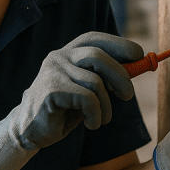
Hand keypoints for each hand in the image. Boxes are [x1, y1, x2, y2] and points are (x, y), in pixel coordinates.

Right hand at [0, 32, 142, 169]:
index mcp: (66, 54)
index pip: (94, 39)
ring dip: (106, 107)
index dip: (118, 44)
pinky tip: (90, 123)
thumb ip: (105, 76)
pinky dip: (96, 115)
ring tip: (101, 119)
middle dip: (121, 76)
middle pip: (98, 57)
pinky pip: (88, 99)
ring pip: (96, 82)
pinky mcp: (51, 91)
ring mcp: (52, 72)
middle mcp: (58, 58)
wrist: (31, 129)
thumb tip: (137, 65)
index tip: (138, 54)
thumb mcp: (86, 89)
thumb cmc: (64, 109)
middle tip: (127, 96)